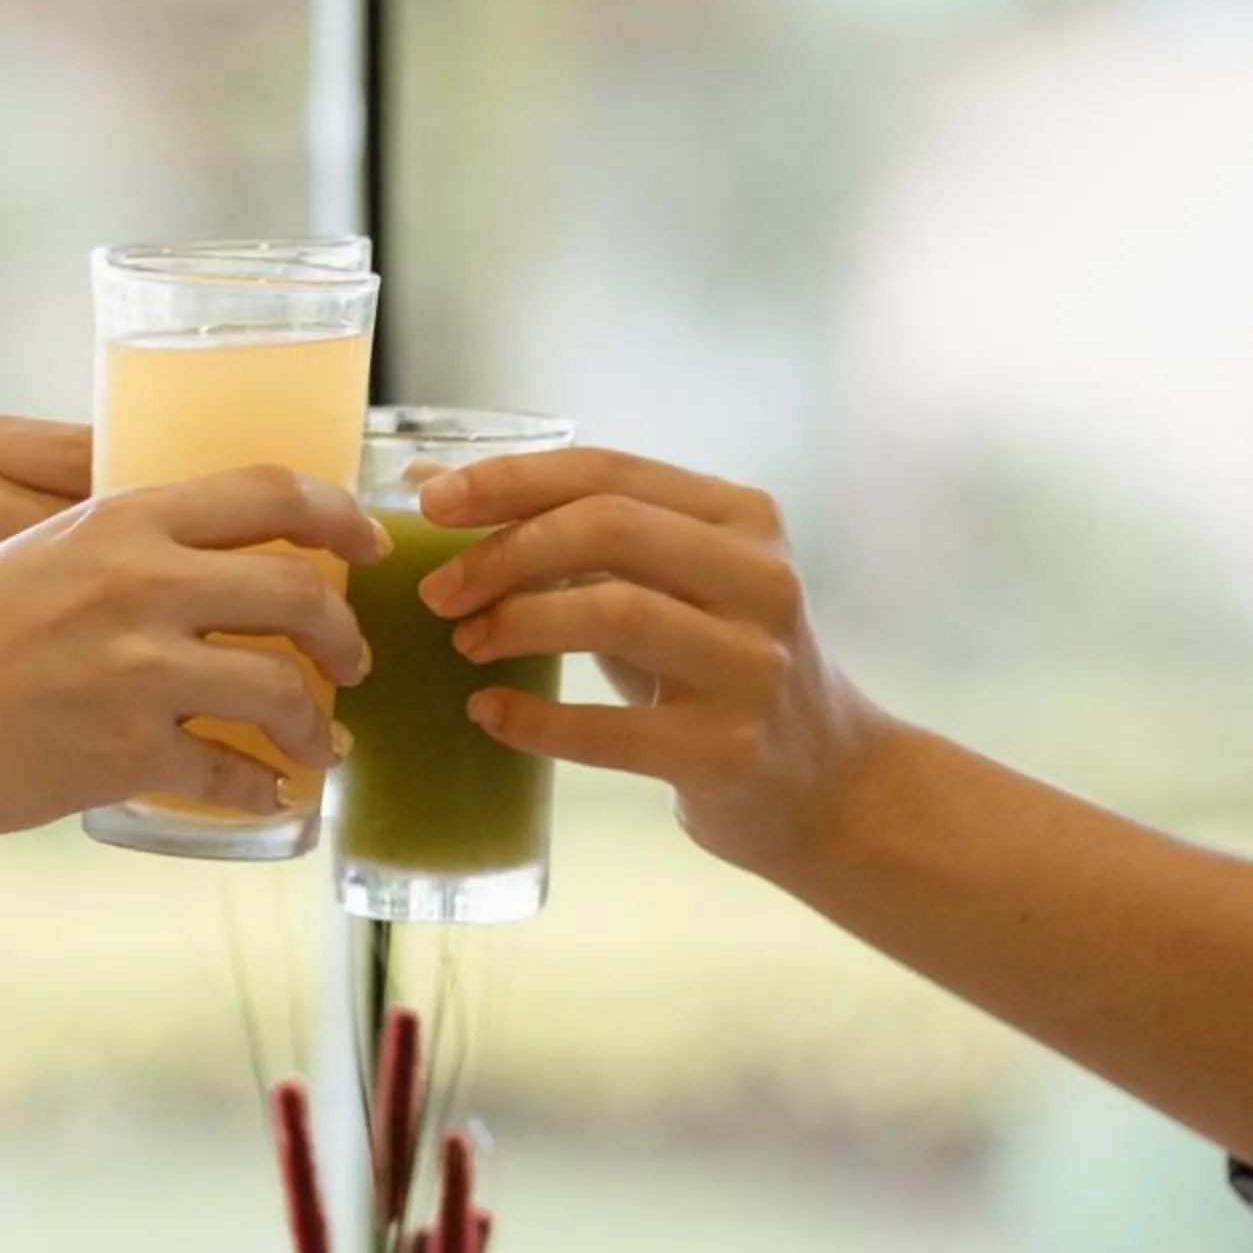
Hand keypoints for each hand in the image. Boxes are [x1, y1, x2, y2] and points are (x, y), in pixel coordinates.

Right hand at [0, 465, 382, 874]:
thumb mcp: (36, 554)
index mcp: (121, 520)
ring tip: (321, 744)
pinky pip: (231, 771)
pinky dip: (262, 787)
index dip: (339, 515)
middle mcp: (141, 583)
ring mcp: (137, 669)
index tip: (368, 543)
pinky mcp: (125, 751)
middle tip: (355, 660)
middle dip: (347, 633)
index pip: (268, 492)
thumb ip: (120, 551)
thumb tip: (209, 570)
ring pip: (283, 687)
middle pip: (299, 589)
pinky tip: (268, 794)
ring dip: (319, 723)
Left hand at [411, 446, 887, 876]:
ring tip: (465, 643)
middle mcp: (761, 579)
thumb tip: (429, 482)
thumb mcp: (661, 584)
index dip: (511, 479)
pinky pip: (613, 729)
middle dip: (504, 552)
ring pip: (614, 612)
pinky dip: (535, 720)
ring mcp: (753, 666)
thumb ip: (566, 532)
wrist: (823, 782)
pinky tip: (489, 714)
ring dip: (518, 623)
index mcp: (743, 517)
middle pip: (609, 526)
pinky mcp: (729, 750)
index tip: (431, 501)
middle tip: (439, 592)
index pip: (609, 470)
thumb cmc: (714, 665)